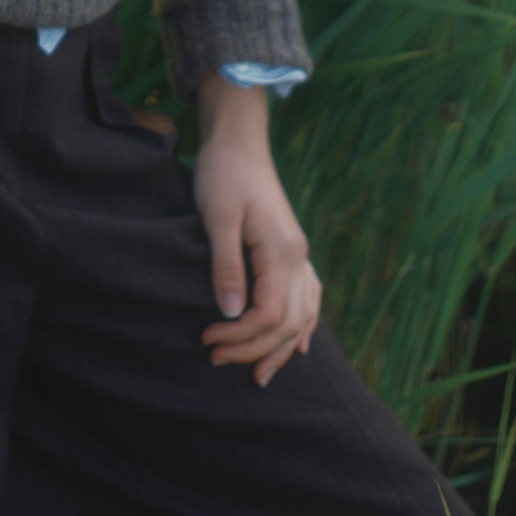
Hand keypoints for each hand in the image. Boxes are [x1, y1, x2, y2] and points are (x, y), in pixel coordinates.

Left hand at [192, 79, 320, 386]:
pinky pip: (308, 297)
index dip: (240, 335)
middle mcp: (298, 256)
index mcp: (281, 250)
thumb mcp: (217, 217)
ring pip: (304, 315)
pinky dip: (303, 326)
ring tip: (258, 374)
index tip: (206, 338)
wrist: (238, 141)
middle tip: (216, 359)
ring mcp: (299, 253)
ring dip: (282, 347)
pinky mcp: (291, 250)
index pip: (270, 313)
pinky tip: (299, 344)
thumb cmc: (223, 174)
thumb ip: (226, 265)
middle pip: (289, 321)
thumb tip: (229, 314)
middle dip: (255, 348)